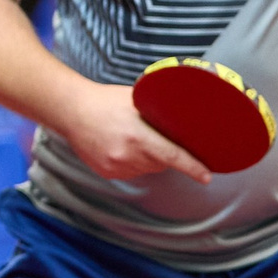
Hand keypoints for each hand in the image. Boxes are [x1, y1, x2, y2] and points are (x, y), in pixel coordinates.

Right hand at [55, 82, 212, 186]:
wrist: (71, 110)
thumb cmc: (104, 100)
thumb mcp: (136, 100)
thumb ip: (158, 113)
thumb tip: (185, 121)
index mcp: (137, 137)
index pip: (173, 156)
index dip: (193, 167)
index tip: (206, 176)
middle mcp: (127, 155)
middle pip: (161, 164)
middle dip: (164, 153)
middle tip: (152, 134)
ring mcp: (115, 166)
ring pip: (146, 169)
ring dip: (147, 158)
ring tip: (130, 137)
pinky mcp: (106, 172)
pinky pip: (130, 171)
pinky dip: (132, 162)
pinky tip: (119, 145)